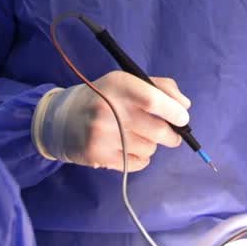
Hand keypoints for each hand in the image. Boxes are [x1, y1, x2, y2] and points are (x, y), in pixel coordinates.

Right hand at [32, 72, 189, 170]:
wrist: (61, 118)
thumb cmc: (104, 97)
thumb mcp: (127, 82)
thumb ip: (160, 87)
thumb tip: (185, 105)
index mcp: (119, 84)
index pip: (154, 100)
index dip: (174, 111)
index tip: (183, 118)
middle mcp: (109, 109)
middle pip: (157, 130)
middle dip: (171, 135)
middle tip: (172, 135)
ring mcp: (102, 135)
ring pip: (149, 149)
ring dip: (151, 146)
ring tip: (138, 137)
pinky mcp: (98, 156)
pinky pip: (136, 163)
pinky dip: (140, 158)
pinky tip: (128, 148)